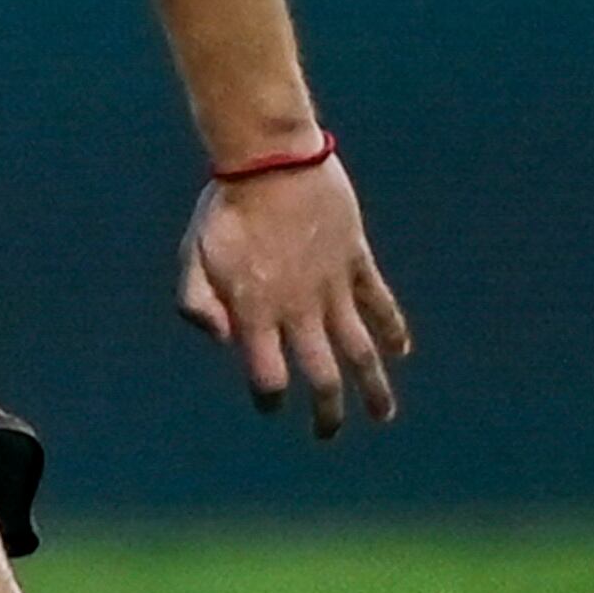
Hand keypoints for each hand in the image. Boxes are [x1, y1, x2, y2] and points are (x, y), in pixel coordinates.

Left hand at [176, 157, 410, 441]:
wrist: (271, 158)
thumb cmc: (225, 208)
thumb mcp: (193, 255)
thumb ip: (196, 303)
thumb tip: (222, 343)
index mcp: (257, 313)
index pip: (268, 376)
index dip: (270, 398)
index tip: (271, 406)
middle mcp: (299, 310)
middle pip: (321, 376)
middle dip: (327, 411)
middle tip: (328, 434)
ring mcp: (333, 287)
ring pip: (359, 350)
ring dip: (373, 386)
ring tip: (382, 415)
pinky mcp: (356, 261)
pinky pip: (381, 303)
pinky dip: (393, 329)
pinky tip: (400, 351)